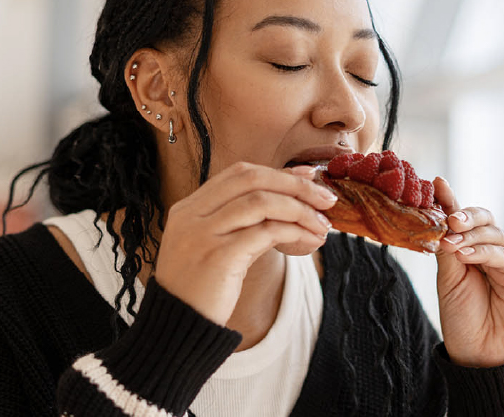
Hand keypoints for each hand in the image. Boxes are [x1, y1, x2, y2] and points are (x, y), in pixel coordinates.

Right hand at [153, 162, 336, 324]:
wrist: (177, 330)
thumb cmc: (200, 292)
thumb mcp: (212, 248)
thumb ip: (239, 224)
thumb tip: (287, 202)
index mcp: (188, 209)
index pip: (238, 174)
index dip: (278, 173)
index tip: (308, 176)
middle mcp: (191, 216)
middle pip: (251, 179)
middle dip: (294, 184)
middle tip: (325, 198)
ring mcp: (202, 235)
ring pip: (261, 202)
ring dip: (300, 210)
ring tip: (322, 224)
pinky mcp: (217, 257)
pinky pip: (265, 233)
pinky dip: (293, 231)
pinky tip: (308, 239)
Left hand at [432, 177, 503, 367]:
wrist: (480, 354)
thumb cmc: (463, 319)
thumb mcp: (448, 279)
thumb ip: (447, 248)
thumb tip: (440, 216)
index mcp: (471, 250)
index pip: (463, 219)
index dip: (451, 200)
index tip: (437, 184)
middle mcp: (492, 251)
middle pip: (484, 219)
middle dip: (465, 214)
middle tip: (448, 219)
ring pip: (494, 233)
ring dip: (472, 234)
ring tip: (451, 242)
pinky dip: (485, 250)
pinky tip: (466, 254)